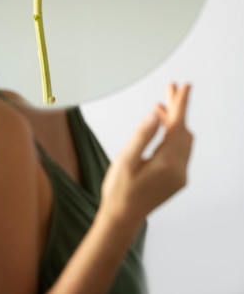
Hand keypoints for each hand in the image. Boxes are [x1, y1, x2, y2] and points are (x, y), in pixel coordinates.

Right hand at [101, 83, 192, 226]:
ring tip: (160, 107)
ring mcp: (179, 175)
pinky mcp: (176, 179)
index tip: (184, 86)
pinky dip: (173, 135)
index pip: (178, 125)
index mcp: (167, 162)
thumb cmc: (119, 191)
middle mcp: (178, 169)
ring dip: (174, 121)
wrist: (122, 218)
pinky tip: (161, 128)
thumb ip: (141, 136)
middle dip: (176, 108)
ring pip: (183, 139)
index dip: (181, 103)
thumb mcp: (125, 160)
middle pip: (182, 130)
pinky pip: (180, 150)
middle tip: (170, 88)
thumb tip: (154, 115)